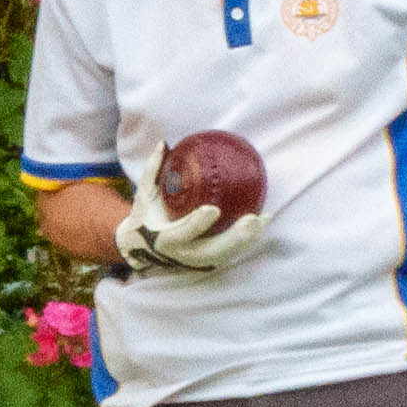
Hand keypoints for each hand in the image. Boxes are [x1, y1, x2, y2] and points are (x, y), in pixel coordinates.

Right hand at [111, 153, 268, 287]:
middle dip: (233, 238)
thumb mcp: (144, 195)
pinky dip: (249, 240)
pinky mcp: (208, 261)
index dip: (196, 224)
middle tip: (252, 220)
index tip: (213, 210)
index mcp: (162, 239)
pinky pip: (231, 252)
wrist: (143, 250)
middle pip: (211, 251)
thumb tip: (162, 144)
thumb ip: (153, 171)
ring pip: (225, 254)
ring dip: (246, 240)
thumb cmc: (145, 217)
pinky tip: (263, 222)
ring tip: (263, 219)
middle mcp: (181, 254)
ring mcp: (196, 260)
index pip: (181, 233)